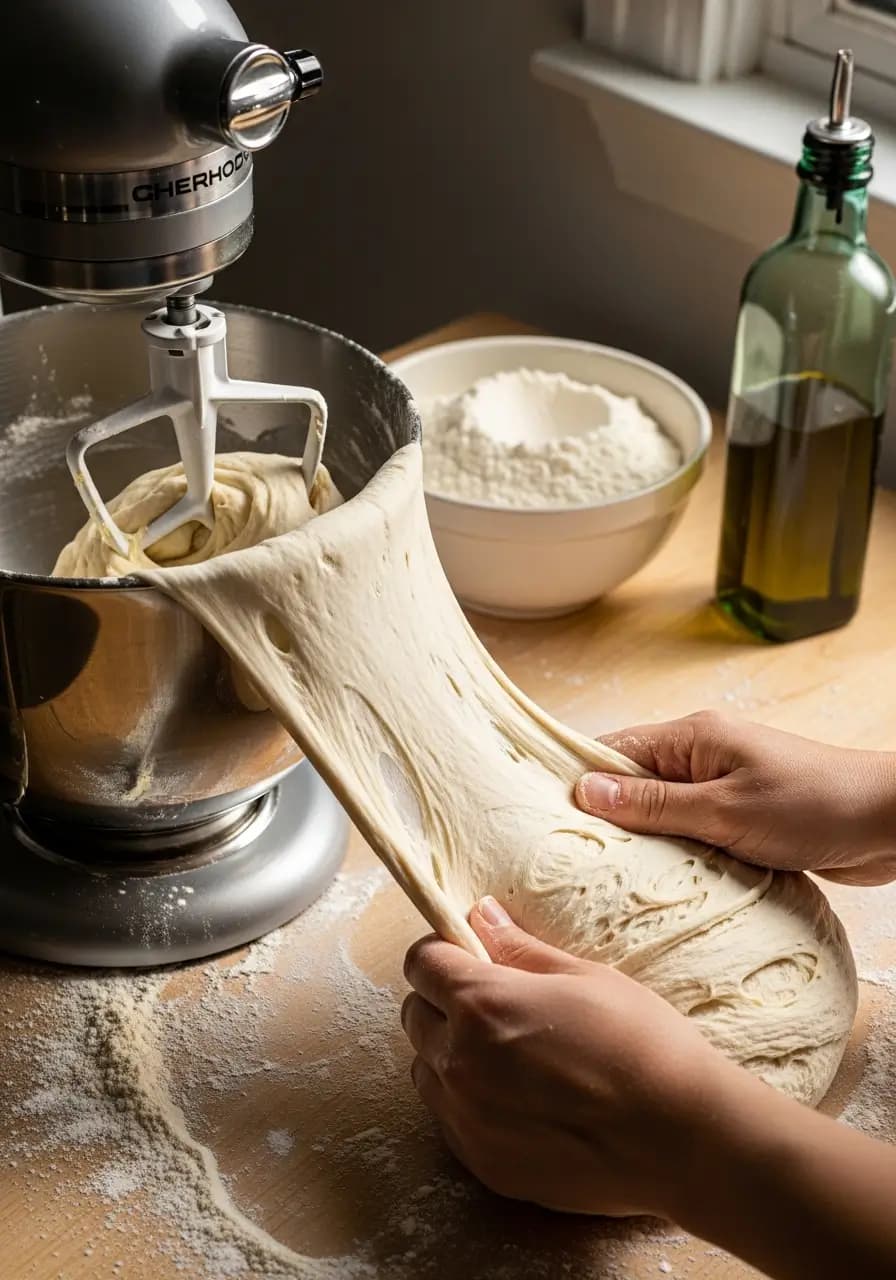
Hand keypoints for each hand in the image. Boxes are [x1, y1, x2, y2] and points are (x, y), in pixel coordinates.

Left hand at [402, 895, 739, 1217]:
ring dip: (450, 1054)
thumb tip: (479, 915)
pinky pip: (449, 1119)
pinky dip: (467, 1102)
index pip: (422, 963)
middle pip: (415, 1016)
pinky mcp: (483, 1165)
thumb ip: (518, 949)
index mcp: (482, 1004)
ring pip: (426, 1070)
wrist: (683, 1139)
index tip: (469, 957)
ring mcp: (467, 1120)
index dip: (443, 953)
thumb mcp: (584, 976)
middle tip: (496, 1005)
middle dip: (443, 1002)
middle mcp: (459, 1062)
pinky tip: (517, 1100)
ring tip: (508, 1057)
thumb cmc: (641, 1042)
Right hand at [575, 711, 895, 884]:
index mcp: (692, 738)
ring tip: (601, 881)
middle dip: (603, 819)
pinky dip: (673, 855)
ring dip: (641, 842)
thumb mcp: (725, 810)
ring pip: (660, 813)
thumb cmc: (812, 806)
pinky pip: (690, 833)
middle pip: (631, 783)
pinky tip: (656, 885)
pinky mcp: (741, 818)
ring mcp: (721, 787)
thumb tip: (584, 789)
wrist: (889, 822)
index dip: (575, 781)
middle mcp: (701, 757)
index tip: (540, 820)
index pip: (612, 751)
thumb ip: (654, 804)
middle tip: (566, 863)